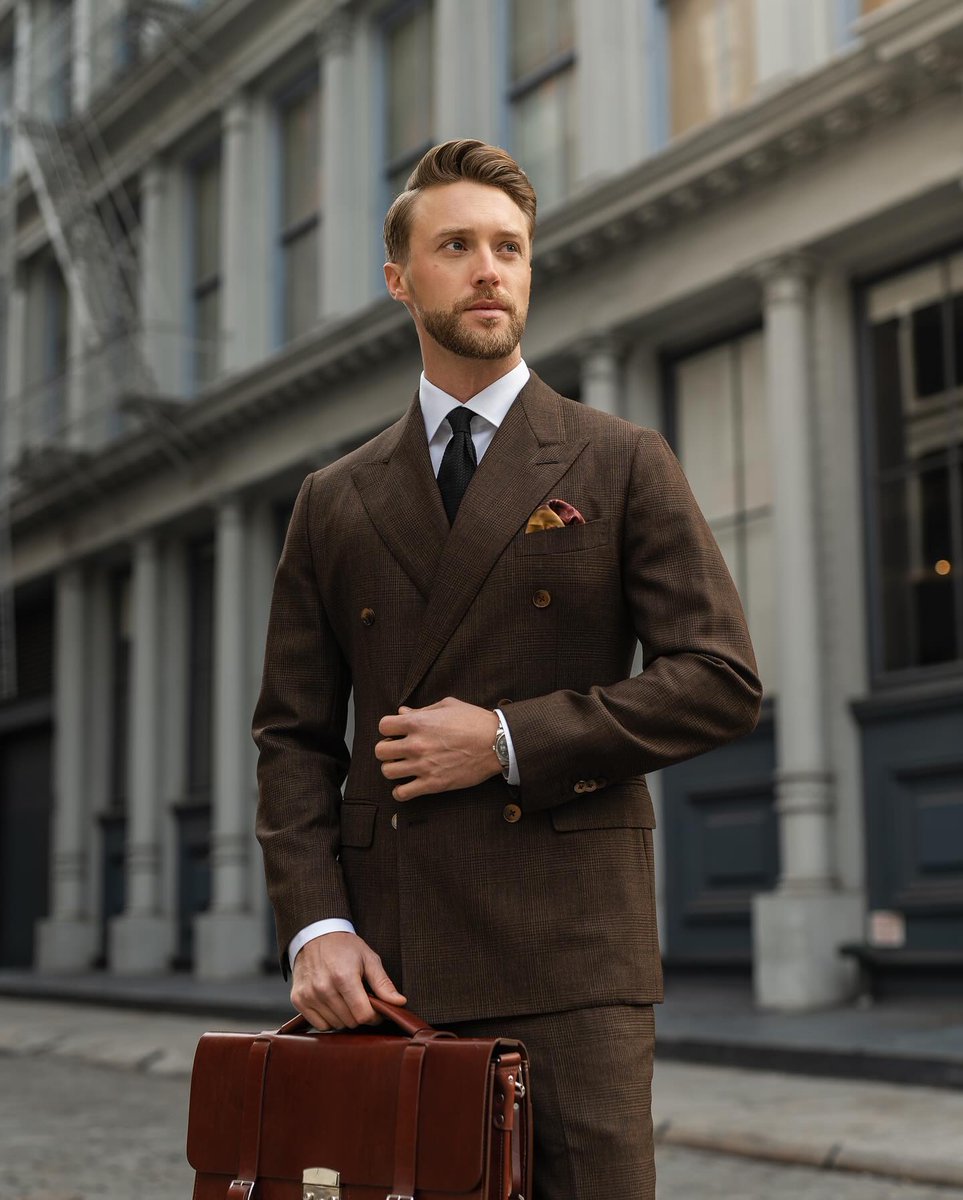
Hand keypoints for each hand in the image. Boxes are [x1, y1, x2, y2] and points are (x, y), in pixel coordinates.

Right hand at [290, 932, 405, 1029]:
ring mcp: (309, 995)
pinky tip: (333, 1004)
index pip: (363, 1015)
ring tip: (346, 999)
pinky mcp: (298, 999)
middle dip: (360, 1015)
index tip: (377, 1009)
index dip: (375, 1016)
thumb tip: (399, 1003)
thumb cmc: (344, 947)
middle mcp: (324, 988)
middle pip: (350, 1022)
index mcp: (344, 977)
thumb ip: (383, 984)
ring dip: (345, 1017)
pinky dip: (329, 1019)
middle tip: (362, 1000)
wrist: (315, 935)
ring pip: (335, 1025)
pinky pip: (319, 1025)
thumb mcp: (369, 959)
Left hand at [375, 697, 501, 801]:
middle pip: (380, 751)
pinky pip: (402, 793)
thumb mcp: (448, 706)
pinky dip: (401, 791)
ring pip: (388, 772)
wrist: (497, 743)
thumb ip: (422, 710)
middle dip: (387, 750)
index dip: (388, 728)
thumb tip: (403, 712)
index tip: (396, 732)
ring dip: (393, 769)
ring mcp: (423, 766)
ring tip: (404, 767)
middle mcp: (416, 744)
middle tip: (398, 750)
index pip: (383, 726)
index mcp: (418, 723)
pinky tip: (408, 784)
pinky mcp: (433, 784)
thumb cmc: (474, 721)